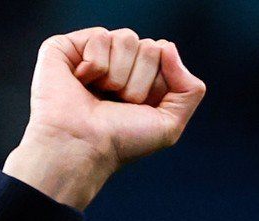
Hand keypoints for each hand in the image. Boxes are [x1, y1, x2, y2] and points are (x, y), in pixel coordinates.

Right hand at [3, 27, 206, 208]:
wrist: (84, 146)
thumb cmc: (121, 141)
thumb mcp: (170, 124)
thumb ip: (190, 89)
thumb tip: (168, 46)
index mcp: (142, 79)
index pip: (164, 54)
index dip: (157, 83)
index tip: (139, 107)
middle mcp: (119, 64)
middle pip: (149, 46)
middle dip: (139, 81)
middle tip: (118, 103)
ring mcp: (94, 54)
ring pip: (127, 38)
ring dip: (118, 75)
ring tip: (101, 95)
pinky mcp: (68, 47)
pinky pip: (101, 36)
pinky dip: (96, 65)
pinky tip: (82, 82)